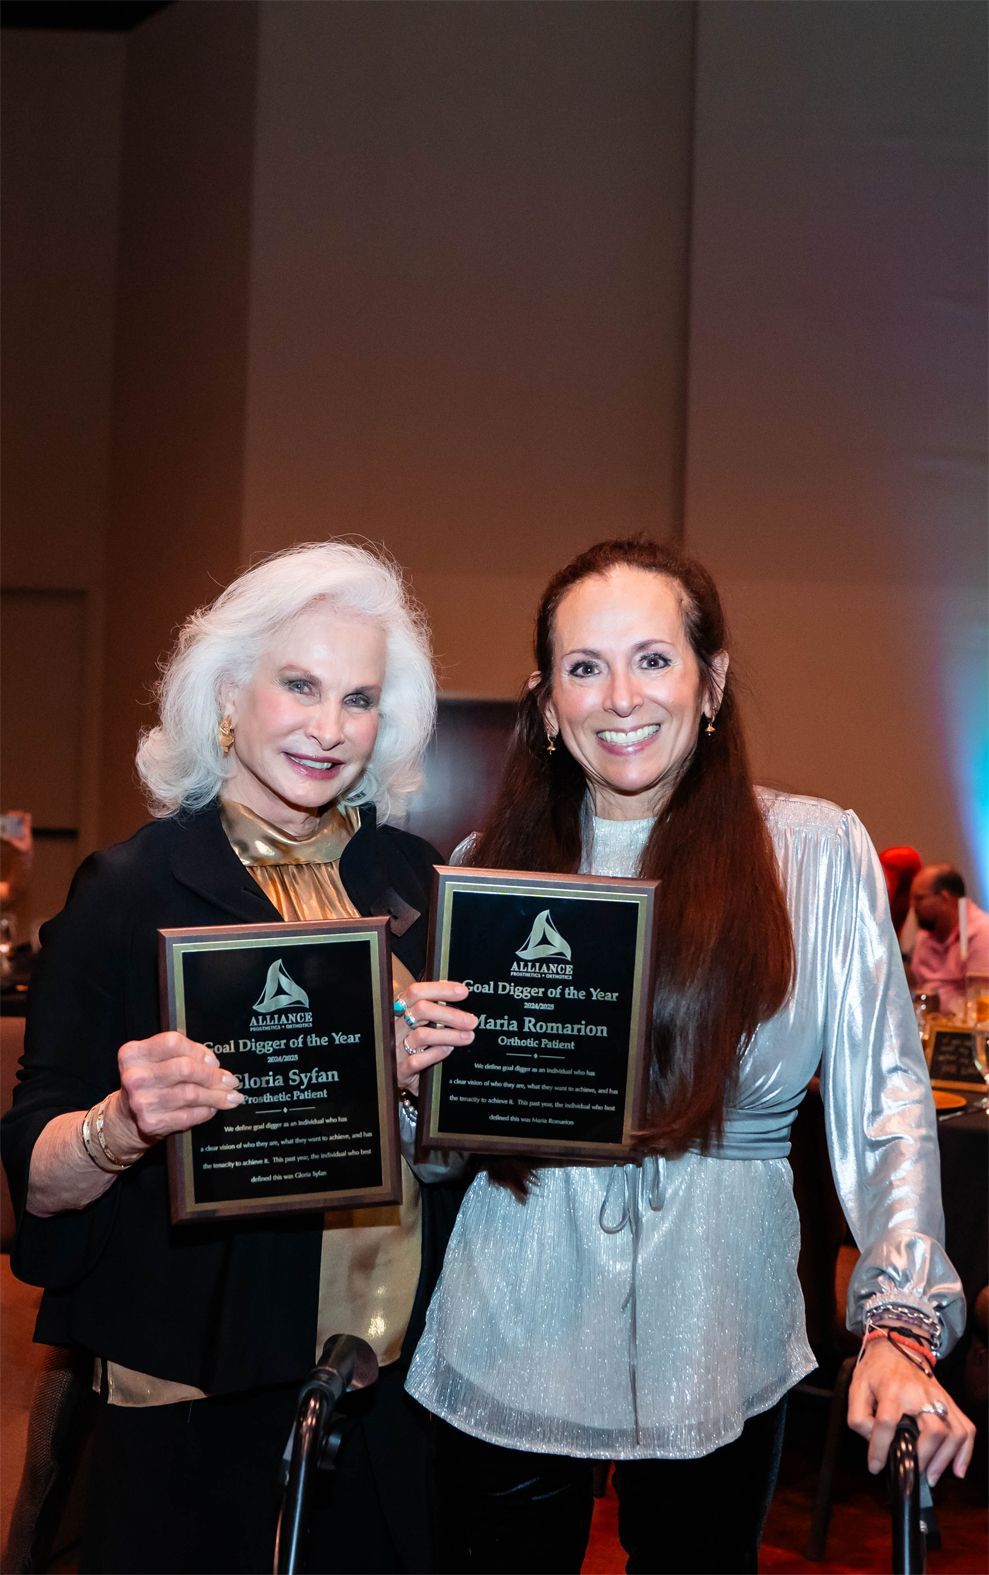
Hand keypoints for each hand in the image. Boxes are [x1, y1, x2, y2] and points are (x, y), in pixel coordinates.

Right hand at [107, 1031, 244, 1158]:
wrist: (127, 1117)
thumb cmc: (149, 1083)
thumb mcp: (156, 1061)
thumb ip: (183, 1054)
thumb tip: (214, 1065)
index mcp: (133, 1054)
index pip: (172, 1043)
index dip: (198, 1051)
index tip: (214, 1062)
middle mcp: (135, 1077)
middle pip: (185, 1068)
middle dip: (214, 1076)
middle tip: (231, 1081)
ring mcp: (142, 1101)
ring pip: (191, 1093)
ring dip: (217, 1096)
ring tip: (231, 1097)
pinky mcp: (151, 1122)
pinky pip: (189, 1115)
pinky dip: (206, 1111)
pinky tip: (212, 1108)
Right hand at [395, 981, 476, 1093]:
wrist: (396, 1073)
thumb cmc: (409, 1043)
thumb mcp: (417, 1022)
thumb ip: (431, 1005)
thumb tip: (451, 987)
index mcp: (400, 1010)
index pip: (416, 992)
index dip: (441, 989)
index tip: (462, 992)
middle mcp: (396, 1026)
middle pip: (421, 1010)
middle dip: (450, 1014)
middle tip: (471, 1021)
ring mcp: (396, 1047)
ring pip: (422, 1035)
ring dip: (449, 1035)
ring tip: (467, 1037)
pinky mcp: (401, 1069)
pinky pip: (418, 1059)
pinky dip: (436, 1053)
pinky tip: (449, 1050)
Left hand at [848, 1338, 975, 1485]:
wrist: (898, 1346)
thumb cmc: (877, 1370)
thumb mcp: (857, 1388)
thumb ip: (858, 1416)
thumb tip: (872, 1440)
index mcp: (893, 1390)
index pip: (887, 1423)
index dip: (880, 1448)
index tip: (875, 1466)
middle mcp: (920, 1395)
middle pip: (932, 1430)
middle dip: (923, 1458)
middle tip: (912, 1472)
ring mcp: (939, 1399)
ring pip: (954, 1433)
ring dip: (945, 1459)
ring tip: (931, 1476)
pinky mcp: (950, 1402)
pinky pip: (966, 1429)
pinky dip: (965, 1452)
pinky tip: (957, 1469)